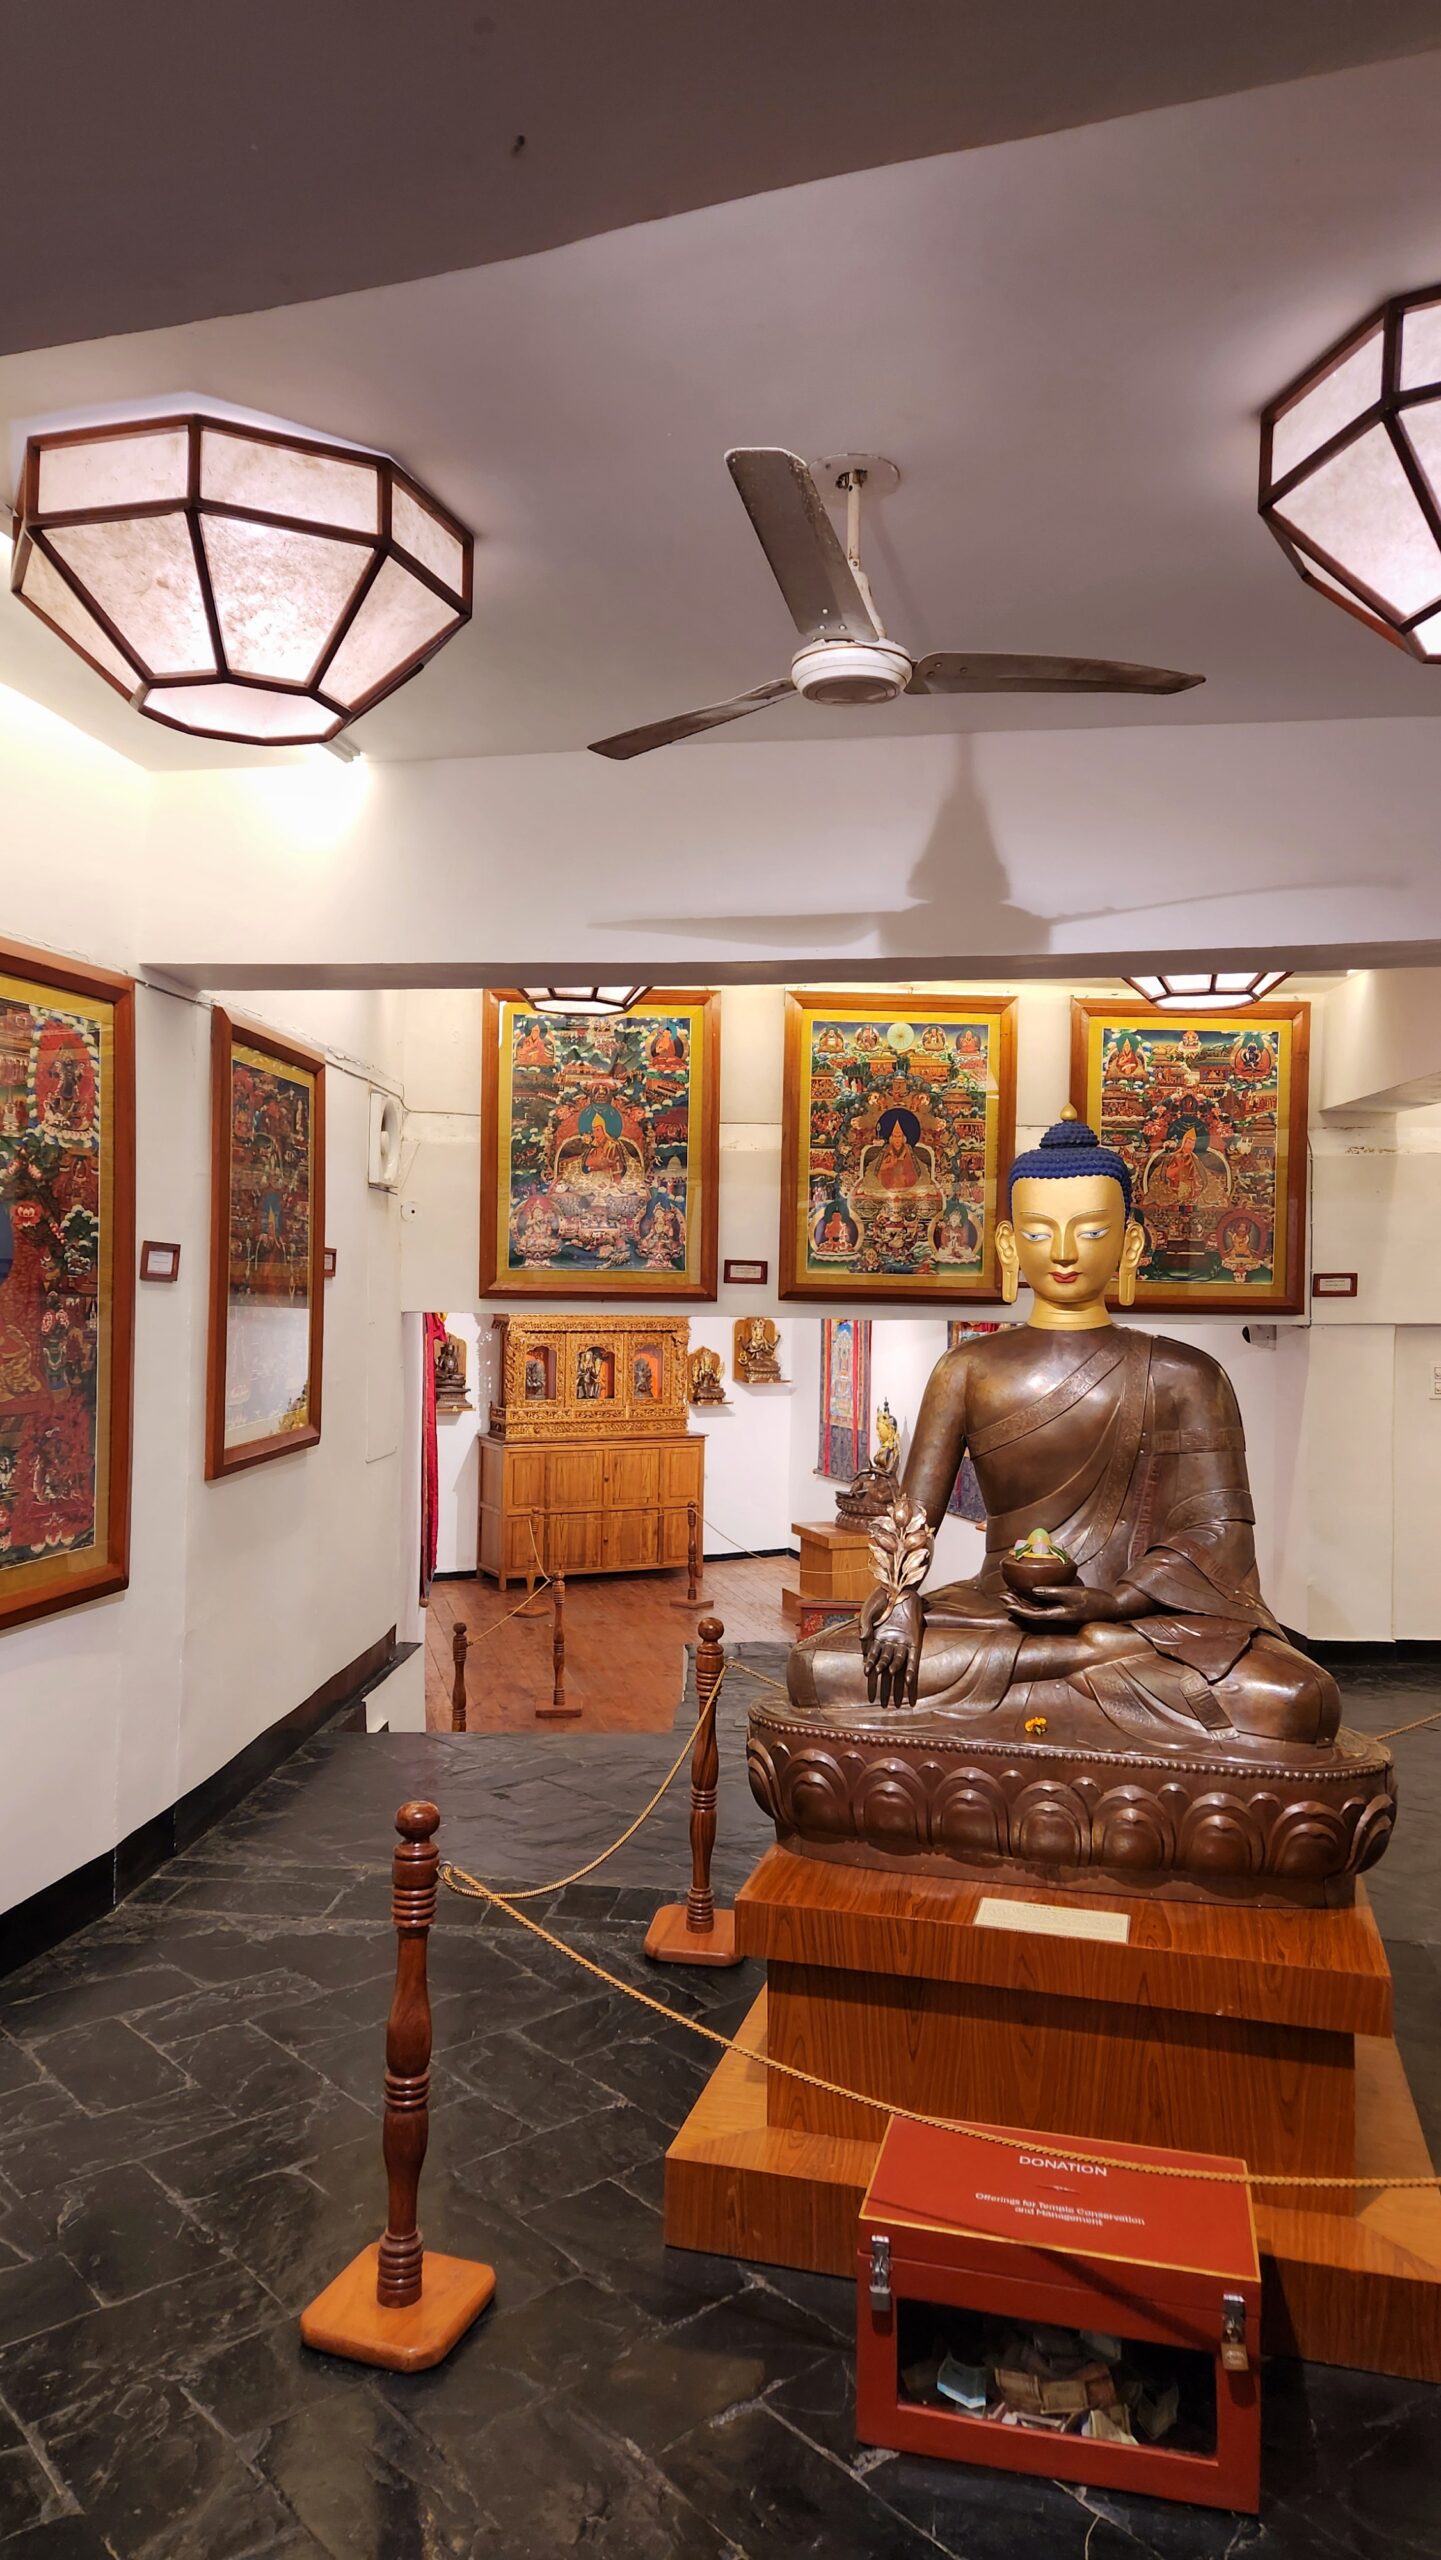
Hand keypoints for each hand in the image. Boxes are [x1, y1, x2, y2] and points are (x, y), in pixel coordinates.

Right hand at [860, 1587, 921, 1710]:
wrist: (898, 1585)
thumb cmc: (881, 1597)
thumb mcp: (866, 1610)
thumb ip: (864, 1624)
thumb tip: (863, 1640)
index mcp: (876, 1638)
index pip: (871, 1658)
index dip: (869, 1669)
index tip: (865, 1679)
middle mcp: (889, 1642)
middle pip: (884, 1665)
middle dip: (882, 1682)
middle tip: (880, 1700)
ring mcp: (902, 1641)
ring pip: (897, 1663)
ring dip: (894, 1674)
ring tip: (892, 1687)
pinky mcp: (915, 1639)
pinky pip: (913, 1658)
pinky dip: (910, 1670)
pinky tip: (907, 1681)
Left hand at [1006, 1580, 1130, 1629]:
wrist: (1111, 1607)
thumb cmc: (1094, 1600)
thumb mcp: (1074, 1594)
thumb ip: (1054, 1592)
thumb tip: (1034, 1590)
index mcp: (1057, 1615)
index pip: (1032, 1614)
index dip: (1017, 1609)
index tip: (1005, 1602)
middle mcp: (1056, 1617)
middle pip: (1031, 1613)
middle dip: (1016, 1605)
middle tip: (1001, 1595)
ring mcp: (1059, 1614)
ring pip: (1036, 1609)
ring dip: (1022, 1602)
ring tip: (1009, 1593)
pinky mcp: (1063, 1609)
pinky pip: (1044, 1606)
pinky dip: (1033, 1600)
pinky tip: (1027, 1592)